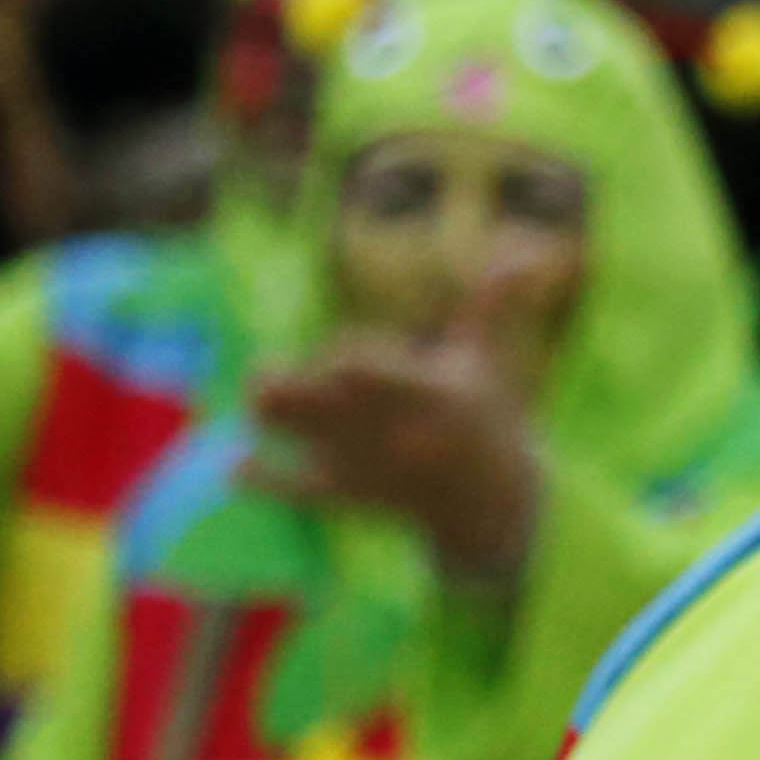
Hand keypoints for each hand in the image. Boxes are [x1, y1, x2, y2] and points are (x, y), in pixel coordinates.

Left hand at [247, 300, 552, 584]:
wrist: (492, 502)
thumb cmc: (488, 418)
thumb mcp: (492, 362)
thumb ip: (491, 307)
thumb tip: (522, 258)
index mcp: (432, 396)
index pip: (373, 372)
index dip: (346, 357)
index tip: (343, 356)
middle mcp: (397, 431)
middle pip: (326, 402)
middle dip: (292, 383)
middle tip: (267, 370)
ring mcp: (372, 465)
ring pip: (306, 437)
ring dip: (270, 417)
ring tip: (256, 397)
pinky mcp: (354, 494)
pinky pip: (302, 490)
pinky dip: (267, 480)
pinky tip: (238, 467)